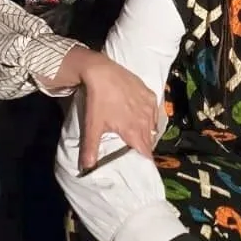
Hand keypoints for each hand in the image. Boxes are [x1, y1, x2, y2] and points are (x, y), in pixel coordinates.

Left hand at [67, 50, 158, 170]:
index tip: (141, 167)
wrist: (102, 71)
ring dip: (147, 133)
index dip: (144, 161)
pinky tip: (143, 118)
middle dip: (145, 148)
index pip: (146, 153)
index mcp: (134, 130)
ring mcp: (149, 106)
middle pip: (150, 141)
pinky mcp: (150, 94)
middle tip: (136, 152)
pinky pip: (155, 112)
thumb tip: (86, 168)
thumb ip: (90, 149)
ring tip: (138, 136)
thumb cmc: (97, 100)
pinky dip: (151, 118)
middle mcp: (145, 120)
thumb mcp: (92, 126)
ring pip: (153, 127)